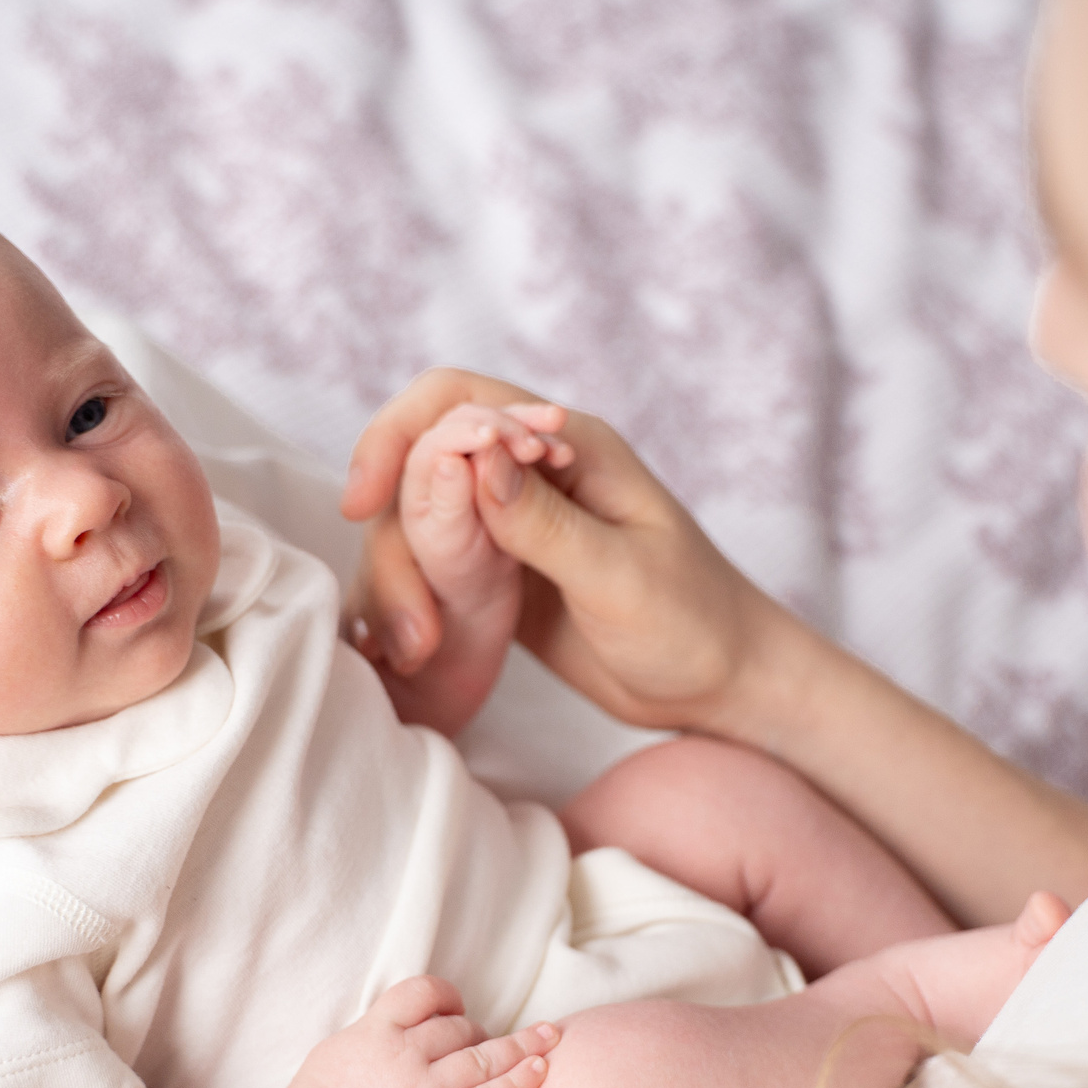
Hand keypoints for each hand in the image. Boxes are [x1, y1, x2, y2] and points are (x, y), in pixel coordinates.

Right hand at [282, 976, 555, 1087]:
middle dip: (480, 1034)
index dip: (448, 997)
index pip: (425, 993)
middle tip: (491, 1045)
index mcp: (377, 1028)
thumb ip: (376, 1031)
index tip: (457, 1007)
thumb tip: (404, 1026)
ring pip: (484, 1057)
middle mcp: (406, 1053)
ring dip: (519, 1047)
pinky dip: (520, 1082)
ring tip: (548, 1040)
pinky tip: (541, 1070)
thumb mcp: (339, 1048)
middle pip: (460, 1029)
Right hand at [344, 368, 807, 736]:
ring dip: (399, 581)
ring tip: (413, 652)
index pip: (455, 402)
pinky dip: (410, 599)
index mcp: (570, 446)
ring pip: (417, 524)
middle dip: (393, 537)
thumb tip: (475, 456)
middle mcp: (533, 473)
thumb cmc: (694, 623)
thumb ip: (545, 521)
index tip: (363, 504)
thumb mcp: (621, 577)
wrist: (724, 685)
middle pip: (419, 468)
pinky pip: (432, 567)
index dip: (395, 437)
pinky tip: (408, 650)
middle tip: (404, 627)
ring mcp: (513, 524)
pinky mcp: (501, 573)